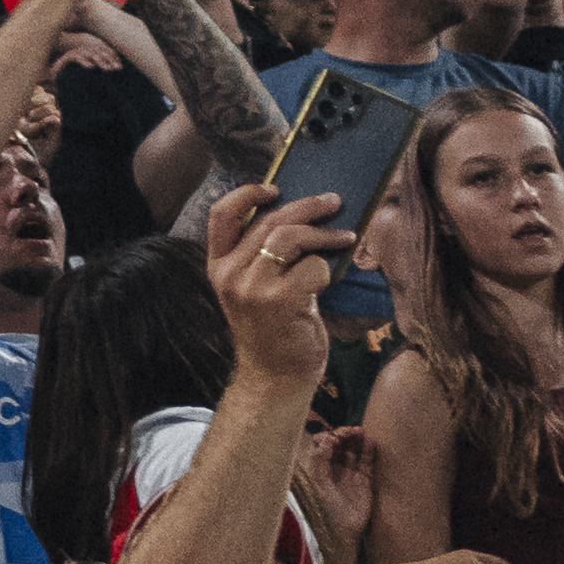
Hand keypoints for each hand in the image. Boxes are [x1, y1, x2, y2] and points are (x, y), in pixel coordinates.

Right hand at [210, 187, 342, 387]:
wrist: (274, 375)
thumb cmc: (272, 329)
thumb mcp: (253, 288)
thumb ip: (264, 257)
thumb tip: (302, 218)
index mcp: (218, 266)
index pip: (222, 216)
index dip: (247, 194)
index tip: (274, 188)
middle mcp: (229, 273)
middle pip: (268, 221)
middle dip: (306, 207)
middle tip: (333, 202)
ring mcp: (251, 287)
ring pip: (289, 238)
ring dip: (324, 233)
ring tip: (345, 236)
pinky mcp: (278, 301)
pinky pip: (312, 267)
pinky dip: (328, 268)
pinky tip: (332, 275)